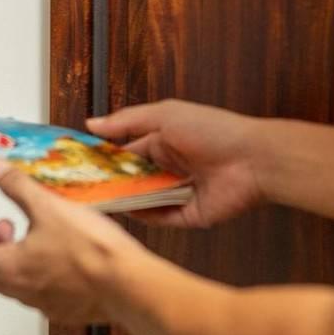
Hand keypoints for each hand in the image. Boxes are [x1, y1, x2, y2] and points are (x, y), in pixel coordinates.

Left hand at [0, 161, 144, 324]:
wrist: (127, 284)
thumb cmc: (89, 250)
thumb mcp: (49, 207)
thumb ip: (19, 187)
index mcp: (11, 267)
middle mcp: (24, 290)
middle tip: (9, 228)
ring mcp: (46, 304)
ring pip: (19, 285)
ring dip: (20, 260)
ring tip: (39, 237)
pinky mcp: (69, 309)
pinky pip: (46, 293)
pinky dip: (44, 274)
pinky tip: (64, 256)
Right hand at [88, 100, 264, 228]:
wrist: (253, 158)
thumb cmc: (213, 129)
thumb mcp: (164, 115)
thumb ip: (126, 121)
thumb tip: (92, 123)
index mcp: (162, 142)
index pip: (125, 153)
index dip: (104, 159)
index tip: (80, 165)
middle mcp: (169, 168)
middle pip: (132, 180)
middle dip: (111, 184)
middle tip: (83, 189)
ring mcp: (178, 193)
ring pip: (144, 201)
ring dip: (125, 201)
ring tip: (99, 202)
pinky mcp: (190, 215)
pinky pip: (162, 219)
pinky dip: (146, 217)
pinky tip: (129, 212)